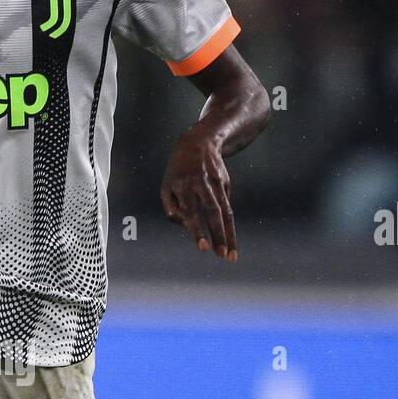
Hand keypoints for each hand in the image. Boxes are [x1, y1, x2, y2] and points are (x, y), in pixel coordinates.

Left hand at [161, 133, 237, 260]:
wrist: (198, 142)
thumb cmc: (178, 172)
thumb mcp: (166, 186)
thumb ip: (172, 208)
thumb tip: (186, 226)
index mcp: (184, 185)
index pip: (192, 212)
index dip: (198, 230)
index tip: (203, 247)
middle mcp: (202, 183)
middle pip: (213, 212)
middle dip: (218, 235)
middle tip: (221, 255)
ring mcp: (216, 183)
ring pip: (225, 212)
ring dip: (229, 235)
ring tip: (231, 256)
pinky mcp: (225, 183)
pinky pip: (226, 207)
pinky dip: (229, 226)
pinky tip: (229, 243)